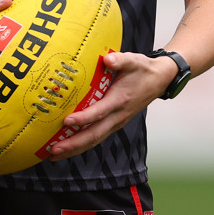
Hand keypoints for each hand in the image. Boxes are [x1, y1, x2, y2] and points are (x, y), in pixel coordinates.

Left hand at [48, 50, 176, 160]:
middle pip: (94, 135)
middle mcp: (118, 115)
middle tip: (53, 150)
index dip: (83, 118)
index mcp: (119, 100)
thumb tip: (107, 59)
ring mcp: (117, 122)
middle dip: (73, 144)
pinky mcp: (115, 123)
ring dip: (75, 148)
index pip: (99, 113)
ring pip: (95, 139)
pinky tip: (68, 146)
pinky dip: (82, 144)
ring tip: (54, 154)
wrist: (160, 79)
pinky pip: (97, 136)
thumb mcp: (133, 60)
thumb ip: (120, 59)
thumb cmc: (143, 69)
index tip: (66, 121)